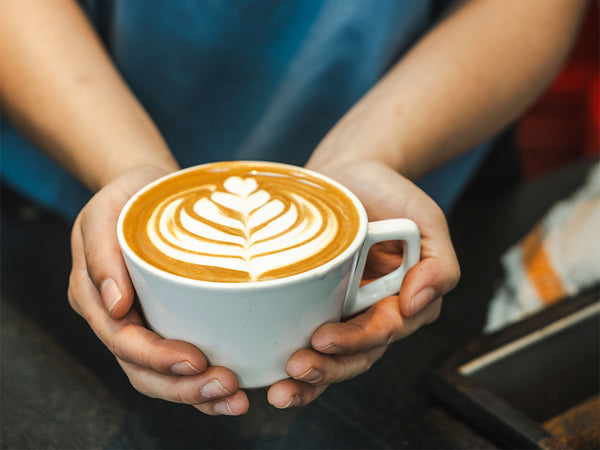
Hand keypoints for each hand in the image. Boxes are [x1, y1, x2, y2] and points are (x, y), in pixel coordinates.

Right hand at [67, 165, 248, 414]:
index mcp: (96, 297)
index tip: (196, 360)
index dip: (156, 358)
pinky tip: (232, 391)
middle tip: (226, 385)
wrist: (145, 188)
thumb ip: (102, 254)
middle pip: (142, 370)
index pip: (122, 340)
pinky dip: (202, 383)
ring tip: (235, 398)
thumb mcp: (105, 212)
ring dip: (196, 394)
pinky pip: (179, 362)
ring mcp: (142, 324)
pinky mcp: (166, 322)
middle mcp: (116, 319)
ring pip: (161, 376)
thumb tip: (115, 305)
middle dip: (182, 387)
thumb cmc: (127, 197)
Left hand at [267, 160, 457, 407]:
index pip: (384, 331)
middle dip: (328, 369)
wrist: (350, 172)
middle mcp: (373, 313)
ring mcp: (342, 311)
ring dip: (309, 379)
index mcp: (402, 301)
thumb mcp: (427, 221)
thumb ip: (439, 264)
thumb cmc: (390, 195)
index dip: (356, 341)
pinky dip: (288, 361)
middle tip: (297, 368)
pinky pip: (304, 338)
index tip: (323, 338)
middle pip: (356, 356)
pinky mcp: (314, 304)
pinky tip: (268, 376)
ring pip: (331, 358)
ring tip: (280, 389)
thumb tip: (418, 302)